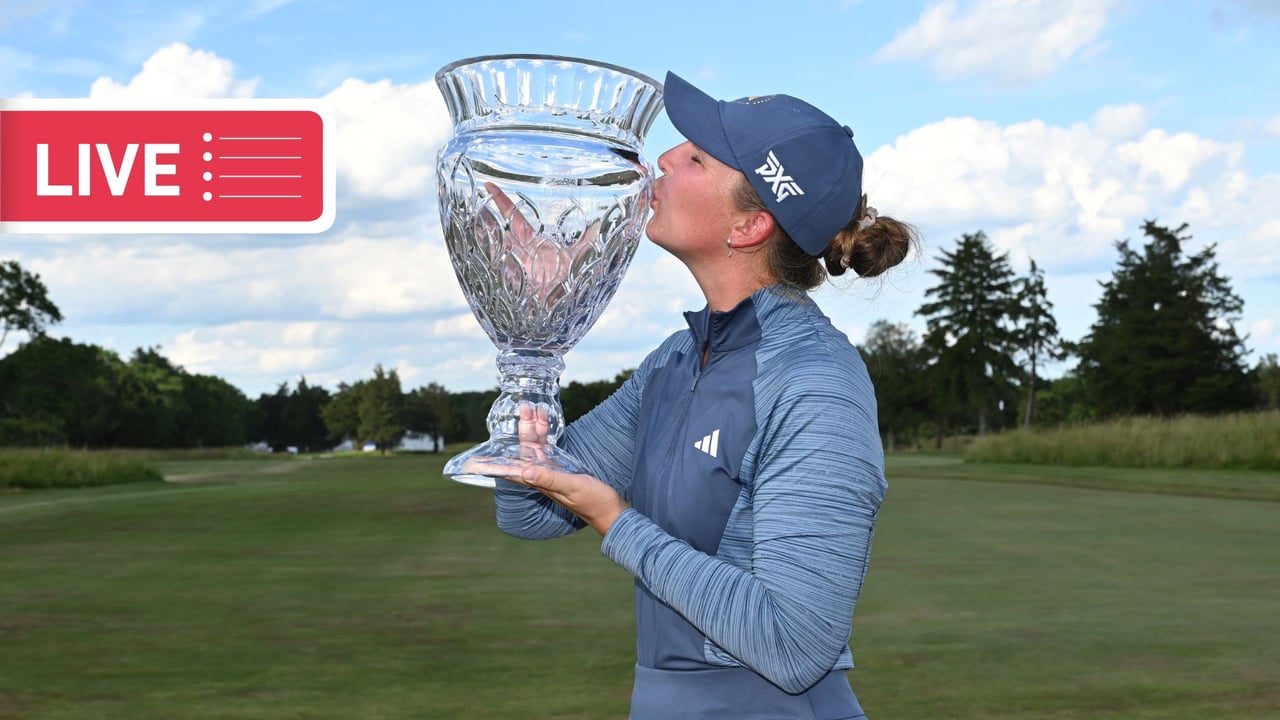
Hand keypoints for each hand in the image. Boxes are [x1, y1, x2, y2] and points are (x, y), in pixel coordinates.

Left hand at [471, 404, 628, 536]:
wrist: (610, 510)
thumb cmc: (593, 501)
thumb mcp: (572, 487)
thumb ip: (550, 479)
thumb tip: (526, 471)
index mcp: (539, 482)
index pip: (510, 471)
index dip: (492, 465)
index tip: (474, 461)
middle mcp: (540, 476)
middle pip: (523, 451)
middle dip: (520, 430)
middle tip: (521, 408)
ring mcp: (550, 471)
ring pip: (535, 446)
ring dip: (532, 427)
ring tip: (531, 407)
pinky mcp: (562, 467)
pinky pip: (548, 447)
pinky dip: (544, 433)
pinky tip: (544, 421)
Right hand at [483, 182, 596, 295]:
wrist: (563, 302)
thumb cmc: (566, 278)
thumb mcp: (577, 256)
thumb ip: (587, 240)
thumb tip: (600, 225)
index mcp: (531, 240)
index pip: (514, 216)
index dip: (501, 200)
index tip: (488, 184)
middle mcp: (519, 249)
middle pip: (498, 228)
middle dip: (486, 217)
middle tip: (475, 202)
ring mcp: (514, 263)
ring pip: (494, 246)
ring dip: (486, 237)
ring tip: (475, 222)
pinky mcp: (513, 278)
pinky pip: (498, 266)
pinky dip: (491, 259)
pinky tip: (483, 248)